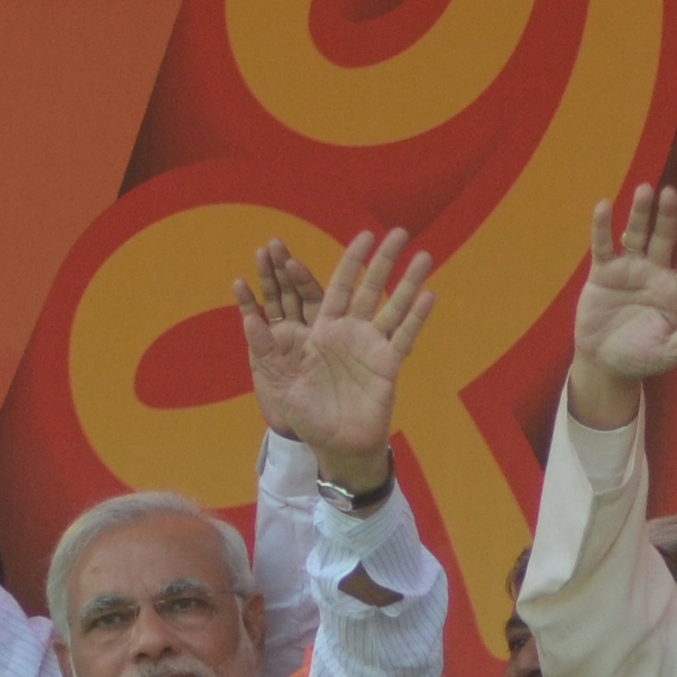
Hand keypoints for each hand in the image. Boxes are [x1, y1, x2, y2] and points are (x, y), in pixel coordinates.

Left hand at [249, 225, 434, 488]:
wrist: (335, 445)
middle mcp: (350, 332)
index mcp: (323, 330)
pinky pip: (404, 335)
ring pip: (393, 306)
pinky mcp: (388, 364)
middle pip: (370, 288)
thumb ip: (267, 349)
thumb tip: (247, 318)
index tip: (361, 235)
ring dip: (409, 281)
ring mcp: (372, 346)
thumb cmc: (306, 414)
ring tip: (425, 255)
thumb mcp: (280, 382)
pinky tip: (429, 295)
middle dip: (383, 260)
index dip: (349, 261)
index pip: (337, 286)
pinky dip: (416, 316)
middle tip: (399, 231)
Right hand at [571, 184, 676, 386]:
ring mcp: (628, 269)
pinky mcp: (603, 272)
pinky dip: (603, 227)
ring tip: (644, 190)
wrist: (603, 362)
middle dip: (668, 217)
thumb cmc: (641, 357)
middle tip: (670, 193)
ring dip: (640, 214)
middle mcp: (654, 274)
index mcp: (674, 291)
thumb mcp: (669, 352)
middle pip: (664, 239)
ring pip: (636, 235)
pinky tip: (604, 206)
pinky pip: (604, 245)